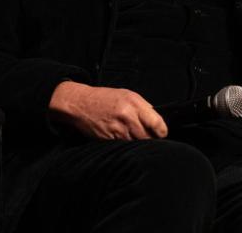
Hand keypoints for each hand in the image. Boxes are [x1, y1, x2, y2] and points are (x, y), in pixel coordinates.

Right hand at [48, 81, 167, 139]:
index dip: (162, 132)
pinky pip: (122, 146)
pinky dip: (126, 146)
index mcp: (135, 104)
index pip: (157, 124)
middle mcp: (127, 117)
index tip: (162, 134)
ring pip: (135, 143)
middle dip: (150, 139)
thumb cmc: (105, 98)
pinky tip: (123, 140)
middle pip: (147, 137)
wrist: (80, 103)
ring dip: (138, 143)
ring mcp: (117, 129)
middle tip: (149, 138)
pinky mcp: (107, 139)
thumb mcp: (128, 95)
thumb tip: (157, 120)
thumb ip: (144, 107)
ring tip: (135, 138)